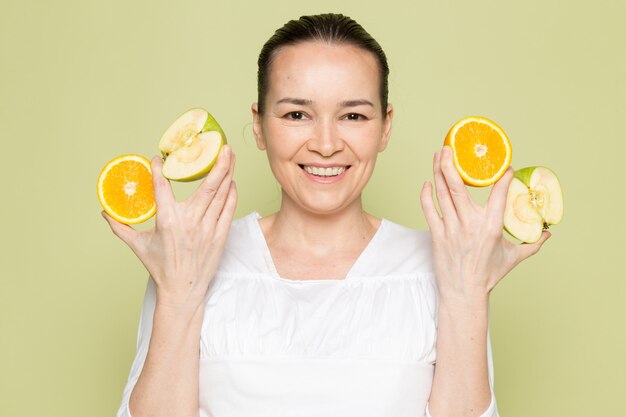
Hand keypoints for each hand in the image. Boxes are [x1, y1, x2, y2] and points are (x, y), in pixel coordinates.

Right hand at [102, 146, 236, 311]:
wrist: (182, 291)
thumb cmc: (161, 267)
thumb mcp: (138, 246)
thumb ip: (120, 227)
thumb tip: (104, 212)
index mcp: (168, 221)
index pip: (163, 187)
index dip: (159, 170)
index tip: (158, 157)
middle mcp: (191, 222)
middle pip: (209, 186)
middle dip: (218, 163)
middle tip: (222, 146)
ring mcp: (208, 229)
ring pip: (222, 194)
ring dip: (228, 173)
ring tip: (230, 156)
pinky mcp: (220, 235)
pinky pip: (229, 208)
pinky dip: (231, 193)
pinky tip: (232, 181)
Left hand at [420, 146, 549, 302]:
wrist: (463, 293)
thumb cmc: (488, 275)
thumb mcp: (513, 258)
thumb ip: (532, 244)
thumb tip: (548, 233)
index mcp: (491, 227)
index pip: (498, 195)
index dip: (502, 178)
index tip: (506, 167)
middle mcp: (469, 224)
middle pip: (456, 187)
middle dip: (451, 164)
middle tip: (449, 147)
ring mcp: (450, 228)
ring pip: (441, 194)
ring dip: (438, 172)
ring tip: (439, 155)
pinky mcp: (437, 234)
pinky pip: (428, 209)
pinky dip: (426, 194)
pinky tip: (428, 182)